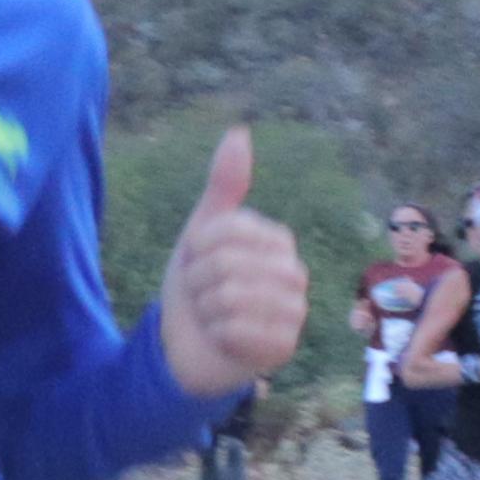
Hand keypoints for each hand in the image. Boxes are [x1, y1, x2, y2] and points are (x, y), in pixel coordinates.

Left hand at [155, 126, 310, 398]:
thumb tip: (240, 131)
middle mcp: (295, 273)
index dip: (198, 247)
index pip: (226, 228)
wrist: (185, 346)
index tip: (200, 262)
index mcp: (278, 241)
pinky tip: (223, 339)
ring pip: (232, 295)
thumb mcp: (202, 233)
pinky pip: (237, 329)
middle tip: (206, 294)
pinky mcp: (284, 347)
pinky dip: (216, 334)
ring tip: (213, 315)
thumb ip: (223, 185)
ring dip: (206, 308)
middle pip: (227, 262)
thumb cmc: (198, 287)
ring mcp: (294, 313)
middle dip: (200, 281)